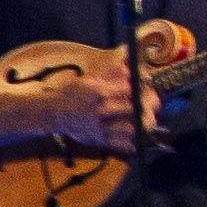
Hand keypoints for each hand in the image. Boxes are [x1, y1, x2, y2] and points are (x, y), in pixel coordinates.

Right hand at [23, 58, 141, 155]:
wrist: (52, 114)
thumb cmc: (71, 93)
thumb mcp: (88, 78)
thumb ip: (110, 72)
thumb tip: (128, 61)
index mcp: (98, 91)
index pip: (129, 88)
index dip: (141, 87)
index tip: (147, 87)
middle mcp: (99, 110)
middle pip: (134, 108)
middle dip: (148, 105)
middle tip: (154, 103)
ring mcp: (99, 127)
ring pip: (132, 128)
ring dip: (144, 123)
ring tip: (149, 119)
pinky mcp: (99, 141)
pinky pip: (122, 144)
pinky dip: (133, 141)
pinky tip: (135, 135)